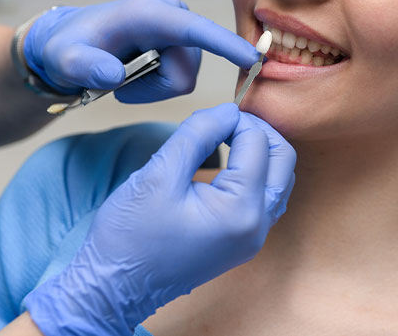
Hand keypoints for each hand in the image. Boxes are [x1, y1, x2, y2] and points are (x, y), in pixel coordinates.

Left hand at [23, 0, 258, 100]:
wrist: (69, 43)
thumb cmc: (67, 48)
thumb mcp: (65, 59)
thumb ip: (84, 67)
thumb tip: (112, 75)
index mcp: (149, 12)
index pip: (195, 30)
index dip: (225, 44)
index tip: (253, 57)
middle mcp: (171, 14)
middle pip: (186, 69)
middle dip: (154, 88)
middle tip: (118, 85)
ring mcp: (179, 27)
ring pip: (186, 77)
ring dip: (154, 88)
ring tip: (123, 78)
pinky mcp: (182, 41)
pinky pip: (182, 78)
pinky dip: (157, 86)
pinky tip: (136, 75)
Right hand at [23, 103, 295, 335]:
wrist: (114, 288)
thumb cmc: (130, 236)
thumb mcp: (159, 173)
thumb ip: (197, 134)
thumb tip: (228, 109)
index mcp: (240, 209)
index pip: (257, 143)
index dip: (234, 119)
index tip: (204, 117)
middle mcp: (258, 226)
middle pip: (283, 158)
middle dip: (257, 131)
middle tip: (224, 122)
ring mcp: (254, 237)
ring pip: (280, 177)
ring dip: (260, 151)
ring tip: (227, 138)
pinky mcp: (244, 241)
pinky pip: (268, 197)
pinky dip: (256, 173)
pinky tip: (230, 164)